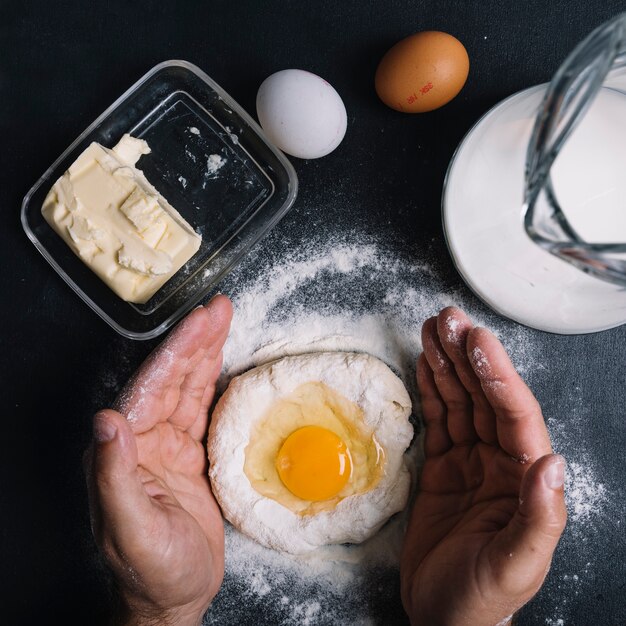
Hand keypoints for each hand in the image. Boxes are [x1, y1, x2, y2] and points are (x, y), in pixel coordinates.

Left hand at [85, 295, 232, 625]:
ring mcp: (168, 446)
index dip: (177, 351)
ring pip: (189, 388)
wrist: (174, 597)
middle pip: (172, 379)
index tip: (200, 321)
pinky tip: (224, 363)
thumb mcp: (131, 530)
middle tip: (220, 308)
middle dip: (196, 340)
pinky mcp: (190, 455)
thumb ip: (114, 475)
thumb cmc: (151, 572)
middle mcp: (143, 441)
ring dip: (206, 353)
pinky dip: (215, 383)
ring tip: (223, 321)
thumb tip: (105, 419)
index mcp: (125, 451)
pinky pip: (203, 409)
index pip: (152, 388)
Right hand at [401, 307, 566, 625]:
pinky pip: (439, 420)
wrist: (444, 619)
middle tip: (448, 318)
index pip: (513, 414)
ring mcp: (471, 462)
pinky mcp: (444, 468)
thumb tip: (551, 460)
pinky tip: (426, 364)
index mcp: (525, 480)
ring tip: (433, 329)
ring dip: (447, 364)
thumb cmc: (482, 599)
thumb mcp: (515, 565)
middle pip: (484, 397)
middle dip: (466, 355)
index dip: (496, 375)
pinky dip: (431, 389)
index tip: (476, 341)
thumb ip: (539, 515)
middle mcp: (501, 463)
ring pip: (460, 401)